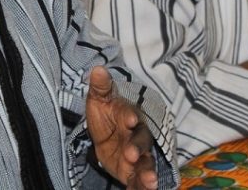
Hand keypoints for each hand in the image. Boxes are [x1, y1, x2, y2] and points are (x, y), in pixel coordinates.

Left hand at [86, 66, 156, 189]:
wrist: (109, 134)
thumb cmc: (106, 114)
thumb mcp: (99, 99)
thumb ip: (100, 86)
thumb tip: (97, 69)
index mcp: (128, 116)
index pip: (130, 114)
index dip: (129, 116)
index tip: (128, 118)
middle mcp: (137, 135)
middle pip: (141, 140)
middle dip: (137, 147)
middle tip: (131, 154)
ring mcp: (137, 155)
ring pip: (145, 163)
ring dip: (148, 172)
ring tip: (149, 181)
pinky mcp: (133, 172)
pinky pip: (139, 181)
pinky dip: (142, 188)